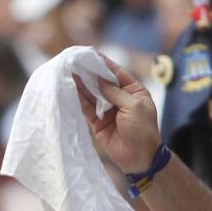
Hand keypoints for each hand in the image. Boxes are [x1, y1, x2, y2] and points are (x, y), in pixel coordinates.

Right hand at [74, 53, 161, 174]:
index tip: (90, 52)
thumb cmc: (143, 130)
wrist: (140, 158)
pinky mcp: (97, 122)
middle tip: (75, 60)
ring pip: (92, 93)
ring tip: (68, 71)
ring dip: (81, 83)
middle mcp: (119, 98)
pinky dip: (78, 98)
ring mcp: (107, 110)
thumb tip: (99, 79)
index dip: (104, 62)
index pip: (117, 72)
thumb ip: (115, 92)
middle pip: (102, 81)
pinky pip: (86, 107)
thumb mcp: (133, 107)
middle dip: (89, 71)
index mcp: (133, 91)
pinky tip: (70, 87)